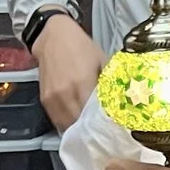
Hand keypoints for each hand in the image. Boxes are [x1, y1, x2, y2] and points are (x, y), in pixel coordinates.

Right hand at [34, 14, 104, 130]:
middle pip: (80, 123)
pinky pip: (57, 119)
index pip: (93, 115)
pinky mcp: (44, 100)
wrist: (53, 37)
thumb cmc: (82, 47)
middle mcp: (64, 94)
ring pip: (66, 125)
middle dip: (92, 130)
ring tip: (93, 132)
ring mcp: (52, 98)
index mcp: (82, 84)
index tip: (115, 129)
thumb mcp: (104, 61)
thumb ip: (111, 82)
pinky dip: (68, 124)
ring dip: (79, 130)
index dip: (104, 124)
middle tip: (106, 133)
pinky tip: (79, 124)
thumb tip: (125, 100)